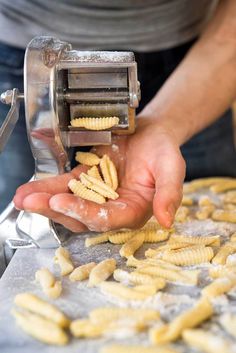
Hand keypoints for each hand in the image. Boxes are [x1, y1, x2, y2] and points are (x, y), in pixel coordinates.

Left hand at [13, 115, 185, 231]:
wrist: (151, 134)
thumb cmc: (164, 151)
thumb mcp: (171, 168)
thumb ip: (169, 193)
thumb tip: (167, 221)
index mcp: (134, 211)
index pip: (108, 219)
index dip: (85, 213)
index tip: (62, 203)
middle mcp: (113, 209)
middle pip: (83, 217)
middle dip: (57, 211)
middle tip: (34, 202)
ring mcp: (97, 196)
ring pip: (69, 205)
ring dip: (46, 203)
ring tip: (24, 198)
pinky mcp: (85, 182)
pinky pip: (65, 187)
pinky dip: (47, 188)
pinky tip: (28, 190)